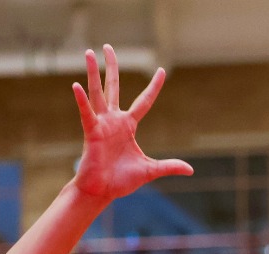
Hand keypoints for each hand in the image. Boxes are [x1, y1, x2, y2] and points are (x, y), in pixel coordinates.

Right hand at [70, 46, 191, 201]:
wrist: (102, 191)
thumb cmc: (121, 180)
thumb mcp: (150, 170)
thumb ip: (169, 166)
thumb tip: (190, 170)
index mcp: (128, 126)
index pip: (144, 101)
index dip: (153, 87)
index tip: (161, 71)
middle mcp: (114, 120)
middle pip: (113, 87)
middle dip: (111, 67)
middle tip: (107, 47)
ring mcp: (102, 123)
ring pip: (98, 92)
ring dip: (92, 73)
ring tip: (88, 52)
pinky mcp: (92, 132)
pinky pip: (86, 113)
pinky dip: (82, 100)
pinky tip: (77, 85)